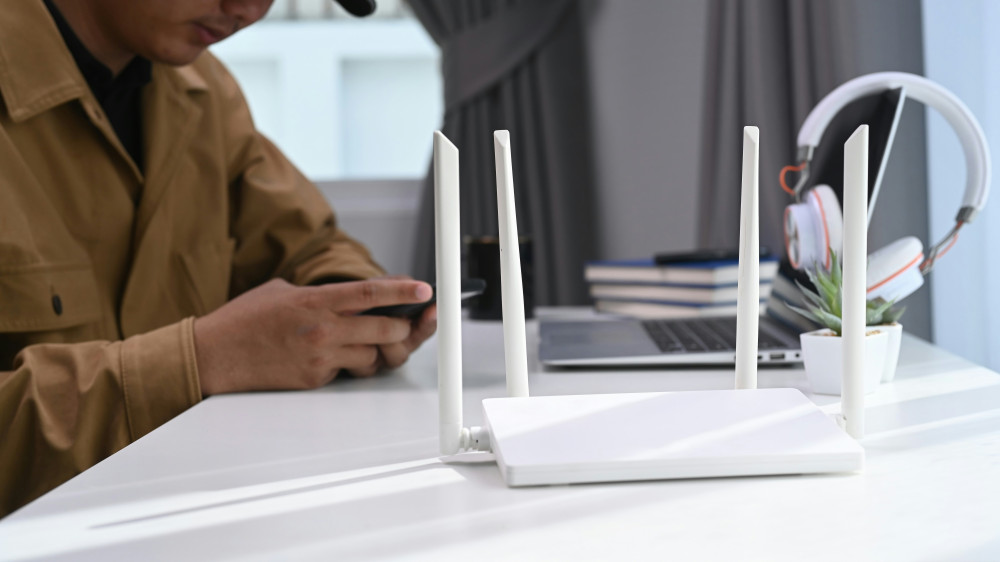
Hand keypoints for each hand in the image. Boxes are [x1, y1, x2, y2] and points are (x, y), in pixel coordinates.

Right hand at [193, 278, 432, 394]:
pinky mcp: (315, 379)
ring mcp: (320, 357)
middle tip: (404, 323)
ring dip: (374, 350)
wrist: (214, 356)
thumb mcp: (283, 291)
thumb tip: (350, 298)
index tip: (424, 289)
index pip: (371, 293)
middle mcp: (322, 329)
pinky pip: (346, 372)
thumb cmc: (244, 320)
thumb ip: (320, 294)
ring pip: (371, 356)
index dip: (403, 290)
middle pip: (383, 329)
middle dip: (400, 328)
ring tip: (360, 341)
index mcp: (316, 301)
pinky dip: (346, 365)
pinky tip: (330, 356)